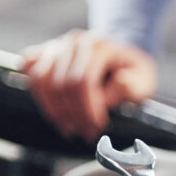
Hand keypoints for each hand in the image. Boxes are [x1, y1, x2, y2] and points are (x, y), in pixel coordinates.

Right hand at [23, 30, 157, 141]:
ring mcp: (57, 46)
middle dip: (73, 114)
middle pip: (62, 83)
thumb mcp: (143, 80)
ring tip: (69, 127)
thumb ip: (132, 85)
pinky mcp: (44, 53)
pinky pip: (31, 73)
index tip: (96, 127)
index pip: (83, 80)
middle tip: (84, 132)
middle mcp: (75, 42)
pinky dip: (39, 96)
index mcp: (100, 46)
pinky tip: (54, 112)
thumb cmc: (132, 72)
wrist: (120, 57)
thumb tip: (120, 84)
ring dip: (54, 110)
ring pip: (42, 79)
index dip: (87, 109)